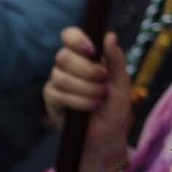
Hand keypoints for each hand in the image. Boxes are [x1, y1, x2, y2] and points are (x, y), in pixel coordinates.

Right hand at [44, 30, 131, 171]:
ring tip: (99, 99)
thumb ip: (116, 60)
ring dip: (85, 88)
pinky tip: (89, 107)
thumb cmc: (115, 109)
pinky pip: (58, 94)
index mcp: (83, 58)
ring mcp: (56, 82)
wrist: (108, 136)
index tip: (91, 50)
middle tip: (102, 81)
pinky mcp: (51, 100)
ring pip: (60, 76)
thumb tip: (109, 35)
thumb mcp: (121, 83)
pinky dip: (78, 100)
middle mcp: (66, 67)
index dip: (76, 39)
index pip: (68, 36)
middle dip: (87, 70)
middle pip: (63, 56)